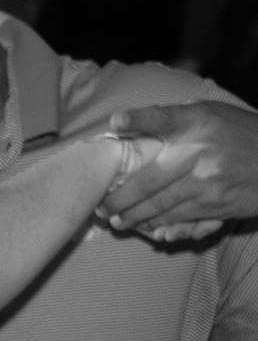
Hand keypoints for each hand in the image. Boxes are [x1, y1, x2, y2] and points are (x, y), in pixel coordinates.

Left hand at [97, 99, 257, 241]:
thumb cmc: (238, 132)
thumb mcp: (210, 113)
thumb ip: (175, 116)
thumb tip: (128, 121)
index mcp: (198, 124)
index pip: (164, 119)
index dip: (138, 119)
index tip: (116, 122)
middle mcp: (200, 153)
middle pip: (148, 181)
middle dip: (119, 199)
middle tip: (102, 208)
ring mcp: (209, 182)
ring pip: (160, 206)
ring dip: (134, 217)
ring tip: (117, 221)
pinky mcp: (219, 204)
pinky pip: (182, 219)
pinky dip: (160, 225)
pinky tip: (147, 227)